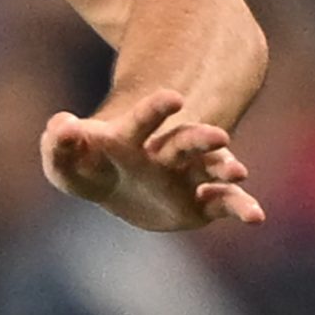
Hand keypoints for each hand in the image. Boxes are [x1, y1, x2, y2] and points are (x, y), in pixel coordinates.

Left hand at [41, 89, 265, 231]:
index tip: (174, 98)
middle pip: (184, 141)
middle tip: (218, 136)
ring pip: (211, 167)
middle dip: (199, 137)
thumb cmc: (86, 168)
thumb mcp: (62, 162)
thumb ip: (58, 142)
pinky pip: (224, 204)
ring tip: (238, 171)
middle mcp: (164, 153)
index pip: (144, 119)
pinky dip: (240, 207)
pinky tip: (256, 216)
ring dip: (225, 167)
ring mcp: (185, 176)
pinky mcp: (200, 204)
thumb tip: (63, 124)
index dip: (156, 109)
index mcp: (131, 138)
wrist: (115, 190)